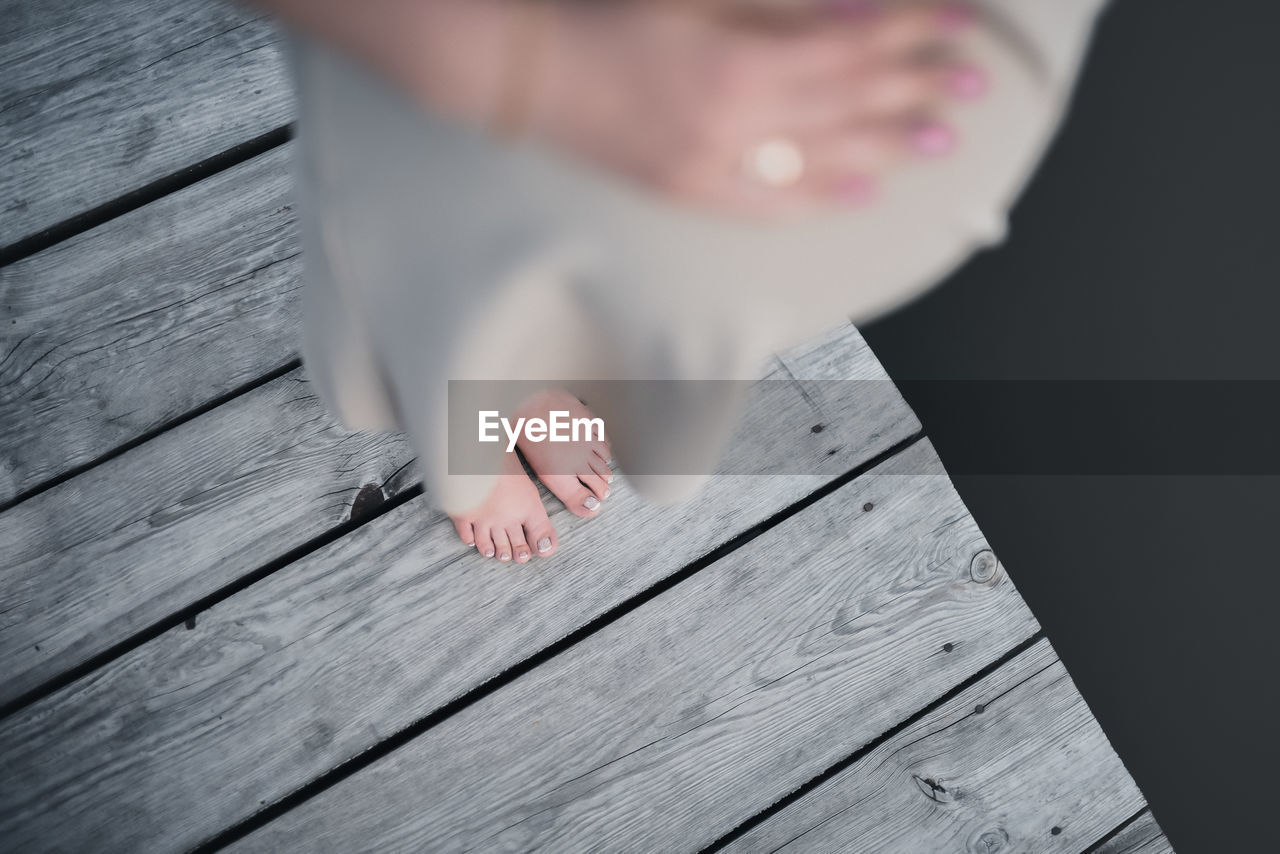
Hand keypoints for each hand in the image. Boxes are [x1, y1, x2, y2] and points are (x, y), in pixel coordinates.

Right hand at [528, 0, 986, 216]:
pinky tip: (861, 190)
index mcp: (740, 62)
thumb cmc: (609, 16)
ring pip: (822, 159)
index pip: (852, 47)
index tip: (958, 22)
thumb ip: (784, 7)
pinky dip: (820, 196)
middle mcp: (735, 124)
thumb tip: (857, 14)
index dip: (912, 31)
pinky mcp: (690, 191)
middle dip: (917, 88)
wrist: (527, 70)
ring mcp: (713, 166)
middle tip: (972, 82)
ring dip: (887, 146)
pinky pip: (770, 203)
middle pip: (849, 105)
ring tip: (939, 137)